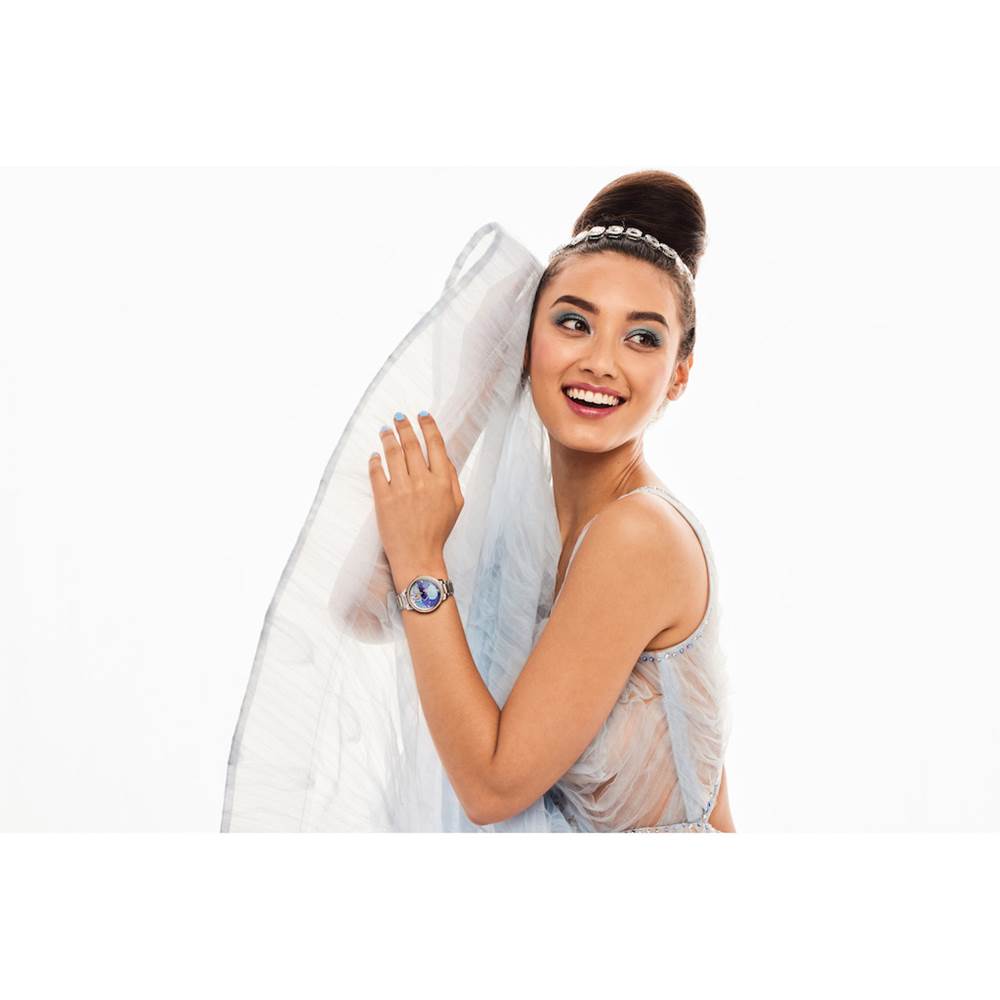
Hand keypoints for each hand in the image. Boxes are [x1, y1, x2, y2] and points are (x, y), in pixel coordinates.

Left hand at [369, 411, 463, 587]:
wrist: (418, 556)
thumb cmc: (438, 531)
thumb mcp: (456, 503)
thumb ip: (451, 477)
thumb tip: (442, 455)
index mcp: (442, 481)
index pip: (435, 444)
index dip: (428, 426)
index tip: (422, 415)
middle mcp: (422, 481)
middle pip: (412, 444)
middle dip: (404, 426)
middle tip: (398, 417)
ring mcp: (401, 489)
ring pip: (393, 453)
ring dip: (388, 437)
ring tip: (385, 430)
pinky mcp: (383, 499)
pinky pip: (376, 472)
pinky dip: (375, 460)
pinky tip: (375, 455)